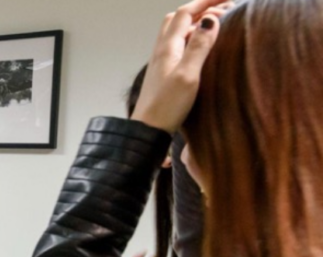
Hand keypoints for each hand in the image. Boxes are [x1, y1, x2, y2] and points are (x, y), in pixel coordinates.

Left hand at [131, 0, 231, 131]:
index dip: (206, 1)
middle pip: (178, 18)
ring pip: (176, 31)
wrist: (148, 129)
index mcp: (168, 47)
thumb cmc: (167, 106)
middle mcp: (162, 49)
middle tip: (223, 5)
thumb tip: (211, 19)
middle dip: (199, 8)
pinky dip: (190, 36)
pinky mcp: (163, 71)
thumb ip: (199, 47)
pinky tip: (200, 46)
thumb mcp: (188, 75)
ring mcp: (161, 60)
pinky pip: (177, 45)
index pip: (186, 13)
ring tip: (215, 21)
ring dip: (194, 21)